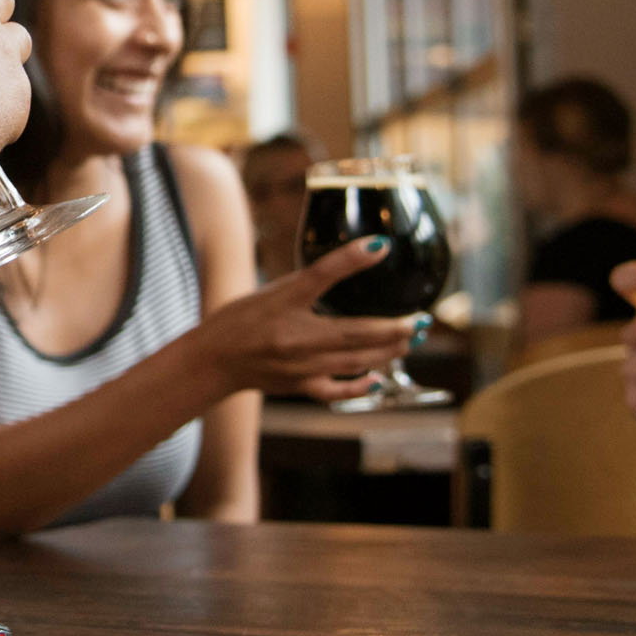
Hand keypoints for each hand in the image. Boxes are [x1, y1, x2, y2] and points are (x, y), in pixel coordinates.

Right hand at [184, 239, 418, 402]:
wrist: (212, 360)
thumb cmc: (240, 320)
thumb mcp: (273, 291)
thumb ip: (312, 280)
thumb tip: (356, 260)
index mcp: (285, 304)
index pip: (324, 275)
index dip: (353, 259)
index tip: (382, 245)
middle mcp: (295, 337)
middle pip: (356, 332)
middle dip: (396, 327)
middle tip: (423, 320)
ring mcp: (299, 366)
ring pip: (355, 360)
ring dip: (388, 351)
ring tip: (412, 339)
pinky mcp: (299, 386)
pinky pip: (336, 390)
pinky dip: (360, 385)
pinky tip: (378, 378)